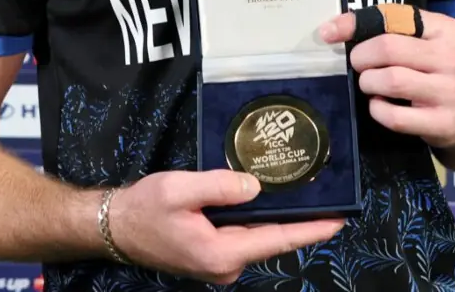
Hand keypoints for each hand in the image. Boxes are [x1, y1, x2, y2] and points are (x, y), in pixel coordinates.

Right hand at [107, 169, 344, 282]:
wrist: (114, 228)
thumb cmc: (144, 209)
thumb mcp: (180, 190)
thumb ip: (220, 187)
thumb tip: (256, 187)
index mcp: (223, 253)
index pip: (278, 240)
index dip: (311, 230)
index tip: (340, 219)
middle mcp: (226, 266)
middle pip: (273, 240)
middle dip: (301, 221)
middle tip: (329, 198)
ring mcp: (220, 264)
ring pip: (259, 238)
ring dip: (281, 220)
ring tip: (308, 197)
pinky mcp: (213, 256)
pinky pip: (245, 237)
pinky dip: (260, 221)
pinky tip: (271, 202)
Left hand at [319, 9, 454, 150]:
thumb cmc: (438, 70)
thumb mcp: (426, 42)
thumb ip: (390, 31)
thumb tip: (334, 28)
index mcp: (444, 29)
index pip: (393, 16)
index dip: (355, 23)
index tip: (329, 32)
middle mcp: (451, 57)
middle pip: (388, 49)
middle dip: (361, 57)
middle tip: (358, 65)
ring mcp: (449, 91)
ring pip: (391, 81)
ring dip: (369, 83)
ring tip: (370, 85)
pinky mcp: (443, 122)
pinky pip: (396, 117)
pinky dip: (378, 110)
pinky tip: (380, 106)